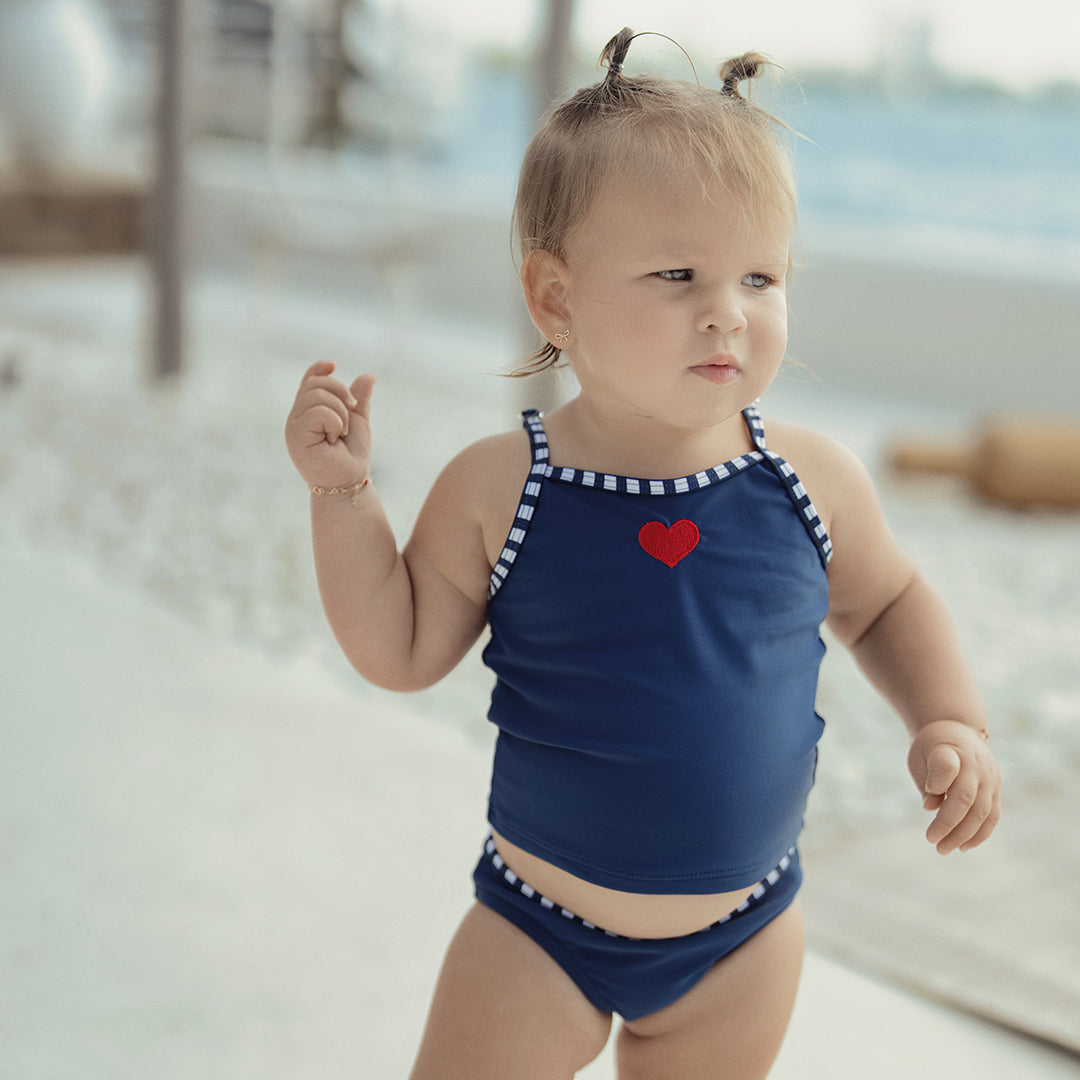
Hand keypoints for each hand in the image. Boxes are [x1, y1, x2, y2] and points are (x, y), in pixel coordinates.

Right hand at [285, 361, 375, 488]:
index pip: (308, 381)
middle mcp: (297, 417)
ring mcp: (293, 426)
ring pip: (316, 395)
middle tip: (353, 411)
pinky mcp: (295, 436)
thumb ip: (360, 399)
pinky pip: (318, 412)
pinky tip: (335, 438)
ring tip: (342, 432)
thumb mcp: (357, 421)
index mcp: (308, 411)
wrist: (348, 482)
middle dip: (340, 391)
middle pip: (314, 383)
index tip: (334, 366)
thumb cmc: (350, 455)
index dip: (319, 369)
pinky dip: (335, 422)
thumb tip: (368, 376)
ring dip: (340, 412)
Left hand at [907, 720, 1000, 853]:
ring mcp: (990, 777)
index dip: (938, 780)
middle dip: (948, 824)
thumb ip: (926, 780)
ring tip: (944, 848)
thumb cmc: (932, 746)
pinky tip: (964, 846)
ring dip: (964, 834)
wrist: (957, 728)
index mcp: (951, 749)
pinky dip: (980, 833)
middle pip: (965, 798)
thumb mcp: (920, 755)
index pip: (947, 765)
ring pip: (982, 811)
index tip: (930, 790)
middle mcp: (975, 764)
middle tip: (931, 841)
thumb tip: (930, 807)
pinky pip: (992, 815)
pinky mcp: (996, 788)